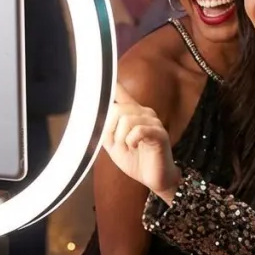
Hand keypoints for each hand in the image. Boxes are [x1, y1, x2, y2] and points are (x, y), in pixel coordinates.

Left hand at [101, 82, 180, 201]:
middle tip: (117, 145)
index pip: (121, 93)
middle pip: (117, 109)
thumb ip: (105, 129)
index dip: (112, 84)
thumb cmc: (135, 160)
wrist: (153, 179)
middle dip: (111, 130)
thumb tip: (95, 116)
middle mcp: (144, 113)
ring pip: (127, 120)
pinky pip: (138, 130)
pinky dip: (131, 140)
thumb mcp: (114, 145)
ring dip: (121, 139)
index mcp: (132, 114)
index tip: (105, 75)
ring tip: (128, 148)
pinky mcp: (159, 133)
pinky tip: (135, 146)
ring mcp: (153, 122)